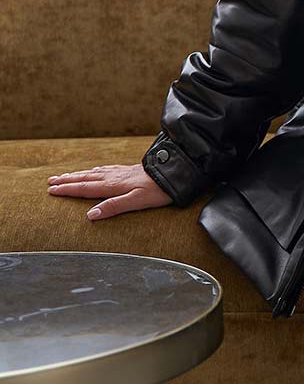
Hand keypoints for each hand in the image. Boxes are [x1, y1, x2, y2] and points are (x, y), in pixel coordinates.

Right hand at [46, 163, 173, 219]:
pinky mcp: (127, 170)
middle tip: (50, 181)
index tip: (51, 190)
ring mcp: (120, 172)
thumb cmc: (157, 191)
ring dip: (77, 174)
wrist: (173, 174)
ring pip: (93, 172)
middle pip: (85, 178)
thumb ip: (113, 207)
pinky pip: (104, 168)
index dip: (67, 189)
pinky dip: (93, 170)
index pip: (84, 188)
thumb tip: (90, 214)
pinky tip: (93, 169)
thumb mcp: (136, 202)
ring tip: (64, 175)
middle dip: (66, 180)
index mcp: (113, 186)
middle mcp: (113, 176)